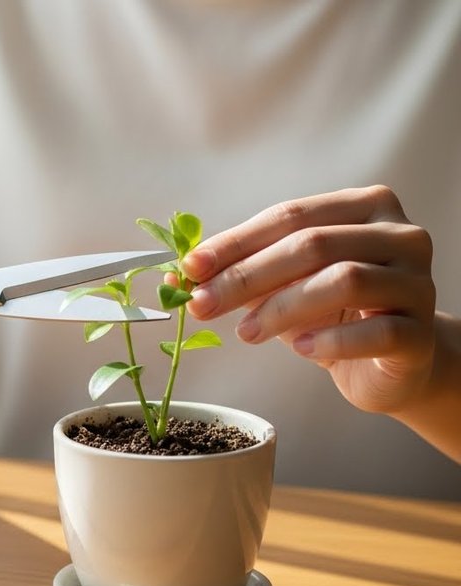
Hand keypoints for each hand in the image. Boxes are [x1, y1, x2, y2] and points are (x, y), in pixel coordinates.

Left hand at [182, 185, 435, 413]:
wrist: (390, 362)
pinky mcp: (423, 333)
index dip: (235, 242)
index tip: (189, 267)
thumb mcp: (281, 286)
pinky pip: (377, 331)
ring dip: (283, 308)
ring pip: (345, 280)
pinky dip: (331, 340)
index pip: (290, 216)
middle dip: (247, 276)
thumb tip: (178, 274)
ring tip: (247, 333)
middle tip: (201, 305)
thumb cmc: (331, 312)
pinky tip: (301, 349)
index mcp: (364, 207)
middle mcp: (400, 235)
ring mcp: (418, 282)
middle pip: (313, 244)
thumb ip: (240, 272)